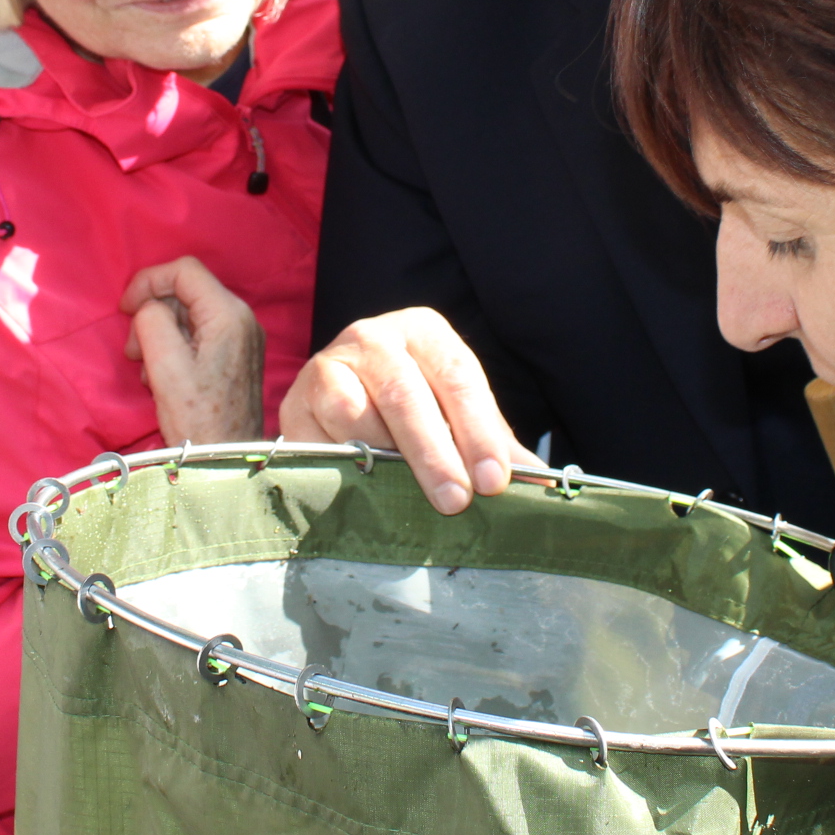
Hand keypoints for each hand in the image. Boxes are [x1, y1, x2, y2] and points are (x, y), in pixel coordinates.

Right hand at [122, 257, 264, 443]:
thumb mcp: (165, 366)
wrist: (227, 461)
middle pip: (185, 291)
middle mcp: (241, 318)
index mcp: (228, 315)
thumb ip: (153, 322)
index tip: (124, 309)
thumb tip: (148, 308)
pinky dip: (173, 345)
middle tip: (133, 351)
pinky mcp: (235, 354)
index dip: (148, 281)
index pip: (184, 270)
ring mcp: (241, 337)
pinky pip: (198, 333)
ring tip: (146, 369)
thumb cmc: (198, 419)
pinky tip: (162, 376)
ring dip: (158, 332)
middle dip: (152, 313)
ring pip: (188, 313)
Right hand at [278, 308, 537, 513]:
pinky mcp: (295, 401)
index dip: (479, 432)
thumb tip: (539, 482)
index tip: (495, 481)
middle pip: (407, 395)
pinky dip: (345, 467)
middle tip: (457, 502)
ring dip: (385, 462)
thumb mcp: (457, 413)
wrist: (335, 403)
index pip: (458, 377)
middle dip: (434, 454)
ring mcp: (328, 365)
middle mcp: (373, 337)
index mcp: (424, 332)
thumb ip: (493, 444)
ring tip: (409, 499)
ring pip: (356, 415)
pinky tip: (366, 492)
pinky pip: (320, 439)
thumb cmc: (414, 407)